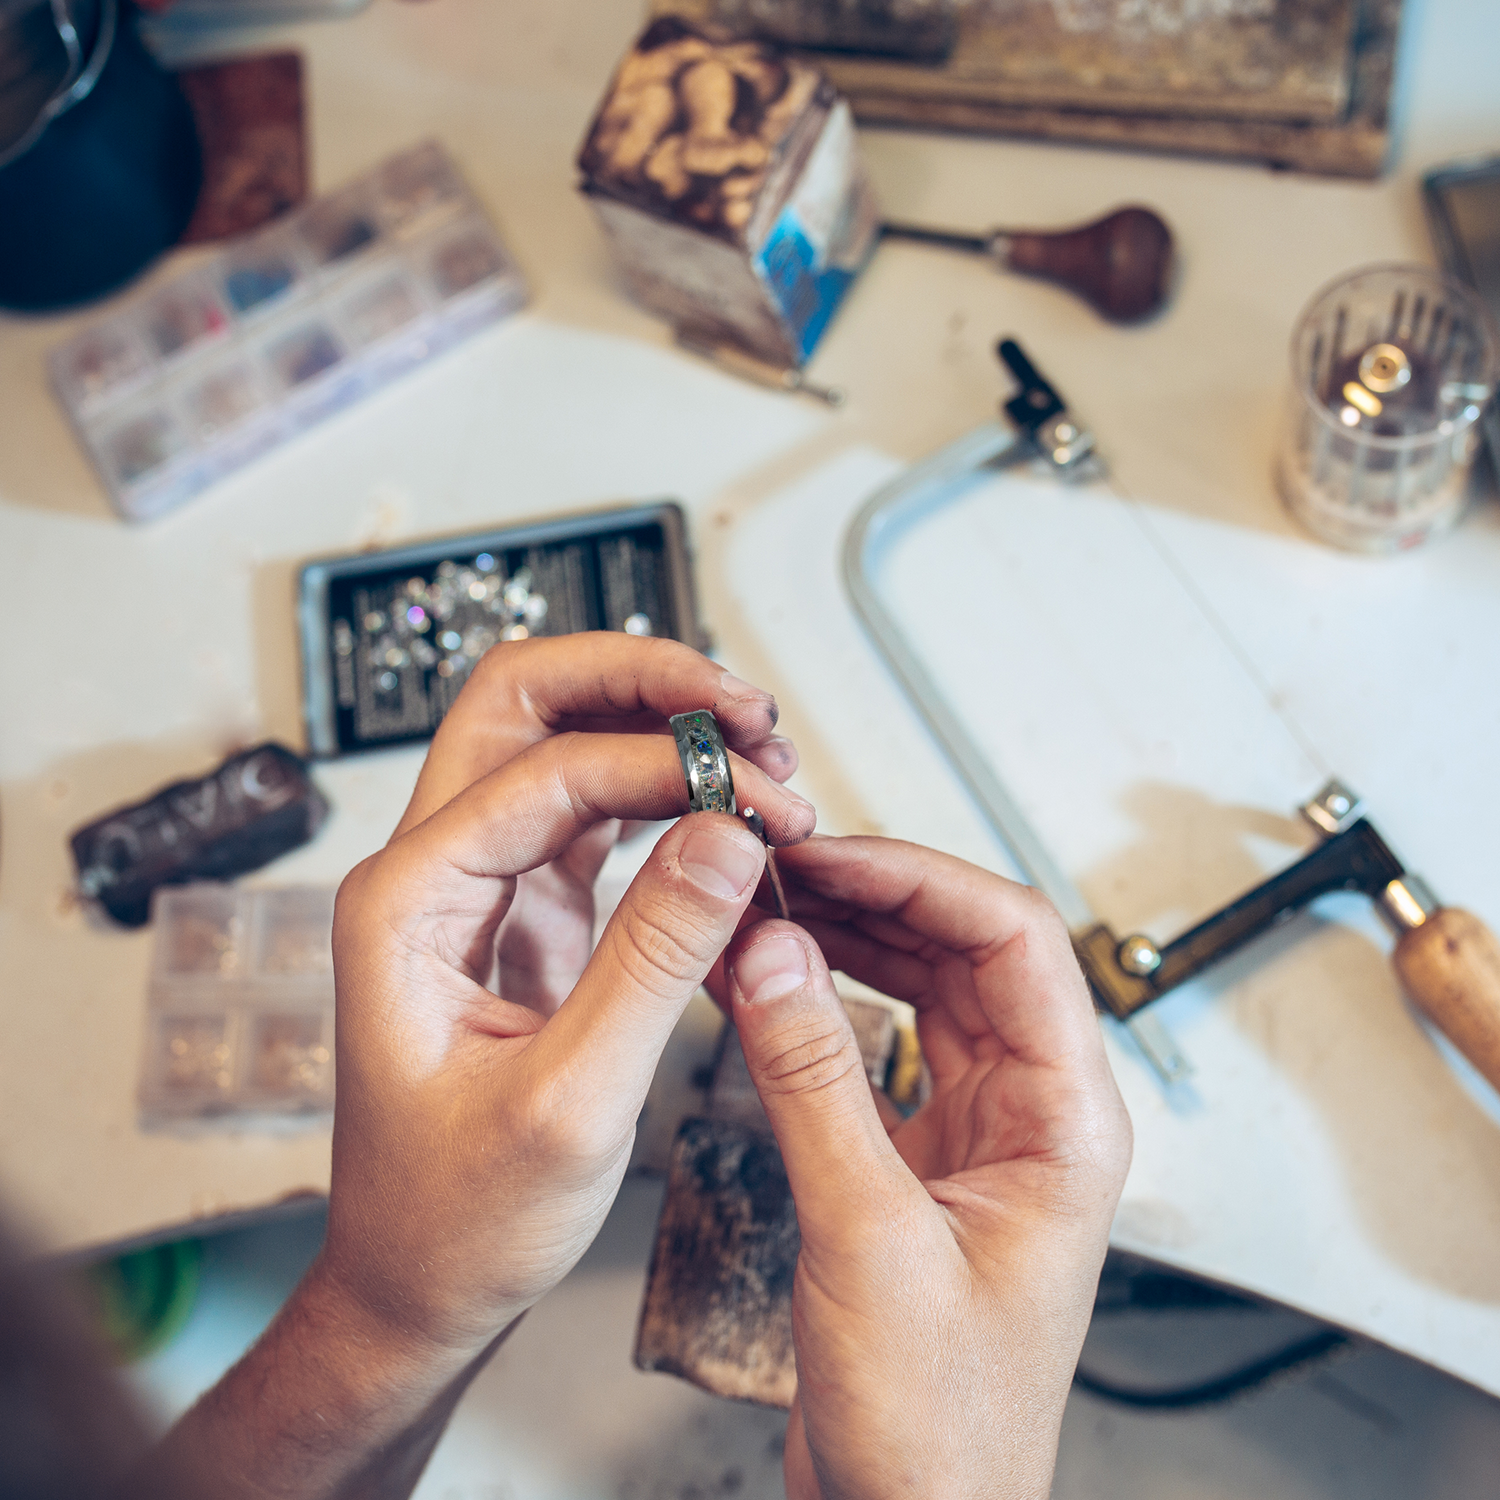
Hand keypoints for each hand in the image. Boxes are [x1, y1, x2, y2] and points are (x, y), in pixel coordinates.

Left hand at [323, 634, 813, 1354]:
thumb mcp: (571, 1100)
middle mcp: (431, 871)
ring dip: (658, 729)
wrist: (416, 1284)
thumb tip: (728, 836)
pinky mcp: (524, 913)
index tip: (763, 801)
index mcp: (406, 901)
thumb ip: (653, 960)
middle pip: (525, 703)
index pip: (548, 772)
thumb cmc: (458, 1216)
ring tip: (758, 753)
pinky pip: (592, 814)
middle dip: (640, 682)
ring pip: (560, 743)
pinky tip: (725, 811)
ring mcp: (479, 885)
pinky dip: (663, 797)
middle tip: (745, 707)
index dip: (668, 768)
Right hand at [720, 836, 1130, 1499]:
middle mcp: (1030, 1110)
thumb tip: (771, 956)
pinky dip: (824, 1001)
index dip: (918, 878)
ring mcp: (976, 1130)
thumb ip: (813, 1086)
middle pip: (965, 949)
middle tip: (780, 865)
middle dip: (873, 894)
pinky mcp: (920, 1157)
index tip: (829, 854)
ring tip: (766, 903)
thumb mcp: (866, 1238)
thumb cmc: (938, 1424)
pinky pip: (878, 1044)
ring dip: (846, 938)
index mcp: (1065, 1120)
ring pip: (921, 988)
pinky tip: (770, 979)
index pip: (1013, 941)